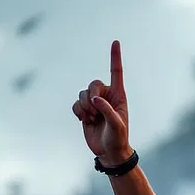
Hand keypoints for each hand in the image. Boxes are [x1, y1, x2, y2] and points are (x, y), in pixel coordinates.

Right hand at [71, 40, 130, 165]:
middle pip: (93, 83)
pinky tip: (84, 120)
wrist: (109, 153)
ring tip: (91, 118)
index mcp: (119, 96)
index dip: (115, 57)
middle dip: (91, 95)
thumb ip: (108, 111)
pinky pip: (75, 103)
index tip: (116, 42)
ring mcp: (95, 104)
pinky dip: (77, 111)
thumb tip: (95, 99)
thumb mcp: (117, 126)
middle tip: (95, 111)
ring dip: (84, 106)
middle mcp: (107, 97)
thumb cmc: (118, 139)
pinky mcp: (85, 111)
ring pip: (82, 93)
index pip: (116, 73)